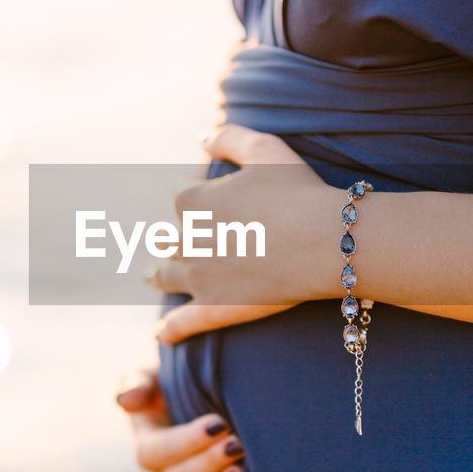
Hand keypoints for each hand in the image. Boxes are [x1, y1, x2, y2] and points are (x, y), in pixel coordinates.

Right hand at [115, 368, 243, 471]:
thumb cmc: (177, 387)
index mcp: (148, 444)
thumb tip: (125, 401)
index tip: (218, 424)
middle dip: (209, 463)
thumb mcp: (154, 378)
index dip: (186, 442)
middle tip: (236, 444)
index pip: (156, 452)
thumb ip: (139, 383)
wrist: (207, 402)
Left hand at [152, 124, 339, 343]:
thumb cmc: (297, 191)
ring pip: (165, 274)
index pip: (180, 193)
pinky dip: (170, 328)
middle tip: (181, 238)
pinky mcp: (215, 308)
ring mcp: (197, 277)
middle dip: (173, 235)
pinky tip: (160, 334)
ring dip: (157, 273)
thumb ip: (228, 137)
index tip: (213, 194)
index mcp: (191, 200)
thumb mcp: (264, 148)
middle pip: (169, 235)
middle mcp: (186, 239)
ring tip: (149, 275)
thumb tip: (202, 138)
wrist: (323, 241)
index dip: (197, 191)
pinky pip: (184, 322)